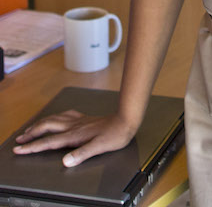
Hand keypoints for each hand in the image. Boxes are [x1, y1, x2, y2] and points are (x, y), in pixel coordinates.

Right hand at [13, 110, 136, 166]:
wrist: (126, 120)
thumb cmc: (114, 135)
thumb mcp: (99, 148)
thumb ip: (82, 154)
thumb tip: (65, 161)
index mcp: (74, 135)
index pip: (48, 142)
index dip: (32, 146)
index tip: (19, 149)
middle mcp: (74, 126)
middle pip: (46, 127)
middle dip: (31, 133)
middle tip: (19, 139)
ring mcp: (78, 121)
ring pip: (53, 119)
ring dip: (40, 124)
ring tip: (31, 128)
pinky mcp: (84, 119)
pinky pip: (65, 115)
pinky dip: (55, 117)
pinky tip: (57, 117)